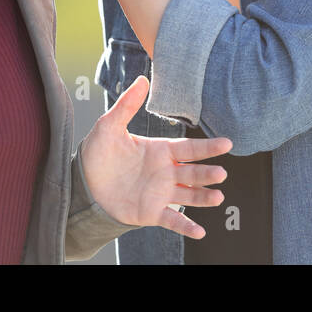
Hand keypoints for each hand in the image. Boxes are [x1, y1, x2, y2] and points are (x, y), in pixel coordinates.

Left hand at [80, 75, 232, 237]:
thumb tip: (142, 79)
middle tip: (221, 173)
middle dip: (207, 173)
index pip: (188, 148)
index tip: (227, 143)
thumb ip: (127, 105)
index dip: (208, 147)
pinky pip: (173, 220)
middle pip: (193, 173)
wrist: (83, 184)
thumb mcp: (109, 126)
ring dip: (203, 197)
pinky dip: (186, 227)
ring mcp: (160, 194)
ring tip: (217, 197)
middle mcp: (165, 172)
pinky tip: (199, 232)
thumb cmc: (98, 154)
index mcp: (160, 151)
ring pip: (188, 196)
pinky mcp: (151, 212)